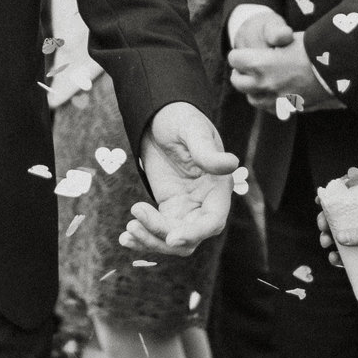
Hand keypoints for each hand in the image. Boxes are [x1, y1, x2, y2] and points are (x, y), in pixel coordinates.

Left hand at [122, 101, 241, 257]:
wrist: (160, 116)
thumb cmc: (180, 118)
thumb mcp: (192, 131)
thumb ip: (207, 151)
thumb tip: (232, 163)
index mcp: (218, 188)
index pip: (213, 221)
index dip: (195, 233)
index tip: (172, 237)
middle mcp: (206, 203)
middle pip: (191, 238)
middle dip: (163, 237)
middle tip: (134, 223)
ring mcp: (187, 208)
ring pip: (173, 239)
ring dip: (151, 241)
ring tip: (128, 232)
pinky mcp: (169, 207)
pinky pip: (159, 230)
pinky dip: (144, 236)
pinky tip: (125, 237)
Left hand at [227, 14, 335, 113]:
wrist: (340, 69)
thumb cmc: (315, 49)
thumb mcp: (290, 39)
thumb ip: (271, 45)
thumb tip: (265, 47)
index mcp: (260, 64)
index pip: (234, 59)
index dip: (240, 53)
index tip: (247, 52)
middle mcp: (265, 84)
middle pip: (238, 81)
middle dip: (241, 73)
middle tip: (249, 67)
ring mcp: (276, 99)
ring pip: (252, 98)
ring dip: (253, 89)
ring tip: (263, 80)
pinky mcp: (289, 109)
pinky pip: (270, 108)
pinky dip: (269, 100)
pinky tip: (277, 91)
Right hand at [319, 194, 357, 287]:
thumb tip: (339, 237)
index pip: (350, 202)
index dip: (335, 201)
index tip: (320, 202)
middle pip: (341, 221)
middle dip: (328, 223)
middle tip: (323, 227)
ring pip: (340, 239)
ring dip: (330, 240)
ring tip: (326, 244)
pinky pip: (346, 258)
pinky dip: (337, 258)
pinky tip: (334, 259)